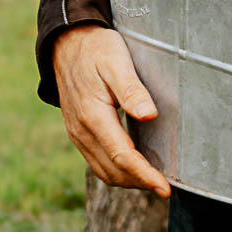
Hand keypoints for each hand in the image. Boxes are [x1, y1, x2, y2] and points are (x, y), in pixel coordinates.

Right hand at [53, 24, 170, 197]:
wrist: (66, 43)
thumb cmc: (96, 49)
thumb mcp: (116, 61)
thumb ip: (131, 90)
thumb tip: (148, 116)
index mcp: (92, 116)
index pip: (122, 156)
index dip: (144, 175)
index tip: (164, 188)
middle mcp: (81, 131)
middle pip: (112, 170)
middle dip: (139, 183)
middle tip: (165, 188)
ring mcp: (76, 133)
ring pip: (102, 170)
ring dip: (128, 180)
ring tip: (153, 182)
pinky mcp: (77, 131)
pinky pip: (96, 161)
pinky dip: (116, 170)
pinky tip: (133, 167)